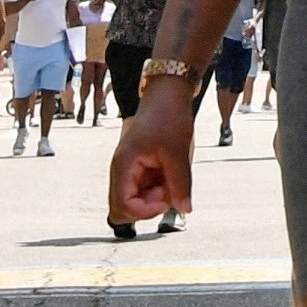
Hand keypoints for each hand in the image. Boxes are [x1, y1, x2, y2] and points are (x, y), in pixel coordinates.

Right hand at [106, 79, 194, 225]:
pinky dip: (160, 188)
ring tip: (172, 174)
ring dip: (156, 197)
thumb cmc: (169, 117)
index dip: (145, 211)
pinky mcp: (140, 171)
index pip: (123, 207)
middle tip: (167, 187)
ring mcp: (130, 173)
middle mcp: (122, 173)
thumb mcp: (178, 150)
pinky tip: (171, 171)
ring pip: (137, 203)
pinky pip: (147, 191)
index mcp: (123, 167)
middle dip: (148, 207)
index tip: (166, 197)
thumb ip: (181, 183)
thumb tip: (185, 211)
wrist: (168, 95)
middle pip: (124, 211)